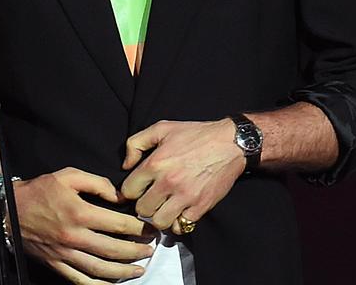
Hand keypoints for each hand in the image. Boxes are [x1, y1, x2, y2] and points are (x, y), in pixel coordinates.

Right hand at [14, 168, 155, 283]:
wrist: (8, 209)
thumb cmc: (39, 190)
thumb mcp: (67, 176)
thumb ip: (96, 183)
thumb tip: (119, 196)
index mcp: (79, 212)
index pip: (118, 224)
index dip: (139, 228)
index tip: (151, 229)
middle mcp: (74, 236)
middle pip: (114, 249)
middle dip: (137, 251)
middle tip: (150, 249)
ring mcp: (65, 253)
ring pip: (100, 269)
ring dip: (124, 271)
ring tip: (139, 269)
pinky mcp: (56, 263)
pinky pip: (80, 279)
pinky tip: (112, 284)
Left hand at [120, 119, 244, 231]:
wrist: (229, 143)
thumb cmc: (195, 135)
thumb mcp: (161, 128)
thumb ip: (136, 143)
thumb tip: (126, 165)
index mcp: (156, 163)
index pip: (129, 190)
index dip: (130, 191)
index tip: (137, 189)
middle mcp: (169, 182)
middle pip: (142, 209)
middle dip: (144, 205)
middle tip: (151, 199)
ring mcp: (186, 196)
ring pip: (160, 222)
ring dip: (159, 217)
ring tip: (163, 208)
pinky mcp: (201, 206)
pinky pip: (182, 227)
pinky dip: (178, 222)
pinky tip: (179, 212)